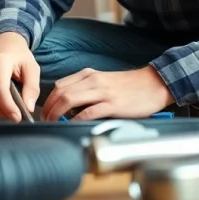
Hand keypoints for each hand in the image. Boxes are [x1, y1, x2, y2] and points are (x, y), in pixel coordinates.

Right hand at [0, 32, 40, 121]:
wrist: (3, 40)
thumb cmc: (18, 55)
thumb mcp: (32, 68)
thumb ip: (32, 88)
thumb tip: (28, 107)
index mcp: (0, 60)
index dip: (7, 106)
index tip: (16, 117)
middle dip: (1, 111)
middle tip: (13, 113)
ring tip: (4, 106)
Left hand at [40, 66, 172, 121]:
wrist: (154, 83)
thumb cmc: (130, 86)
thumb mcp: (103, 82)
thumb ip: (87, 90)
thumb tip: (70, 109)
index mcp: (89, 75)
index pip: (59, 86)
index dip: (48, 100)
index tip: (45, 112)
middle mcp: (93, 80)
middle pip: (60, 93)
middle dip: (48, 108)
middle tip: (44, 121)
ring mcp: (102, 92)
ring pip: (69, 99)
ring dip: (57, 113)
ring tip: (53, 123)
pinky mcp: (112, 104)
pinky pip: (88, 112)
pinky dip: (76, 119)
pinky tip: (71, 124)